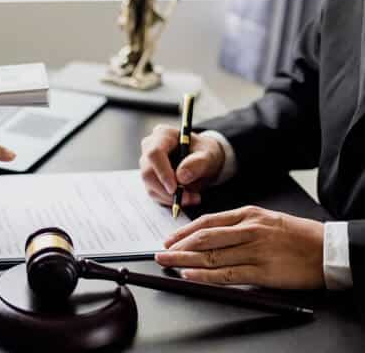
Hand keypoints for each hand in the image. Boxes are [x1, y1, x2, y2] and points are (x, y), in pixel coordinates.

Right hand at [139, 124, 224, 206]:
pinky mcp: (150, 179)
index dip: (162, 172)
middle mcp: (149, 148)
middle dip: (167, 190)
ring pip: (150, 186)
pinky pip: (154, 194)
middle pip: (148, 173)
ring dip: (170, 198)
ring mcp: (147, 164)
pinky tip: (185, 197)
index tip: (174, 188)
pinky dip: (169, 200)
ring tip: (193, 198)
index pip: (154, 153)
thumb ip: (198, 163)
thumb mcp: (209, 155)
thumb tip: (181, 177)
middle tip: (188, 198)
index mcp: (162, 135)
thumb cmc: (204, 153)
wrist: (203, 161)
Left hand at [155, 206, 324, 288]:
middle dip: (178, 246)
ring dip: (184, 260)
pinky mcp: (262, 271)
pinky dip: (204, 274)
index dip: (184, 231)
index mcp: (248, 214)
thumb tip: (210, 234)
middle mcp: (248, 230)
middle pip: (204, 238)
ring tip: (167, 263)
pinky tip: (189, 274)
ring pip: (211, 255)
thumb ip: (239, 224)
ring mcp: (254, 251)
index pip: (207, 222)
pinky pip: (227, 273)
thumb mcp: (266, 219)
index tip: (169, 239)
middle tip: (161, 252)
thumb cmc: (297, 236)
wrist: (328, 249)